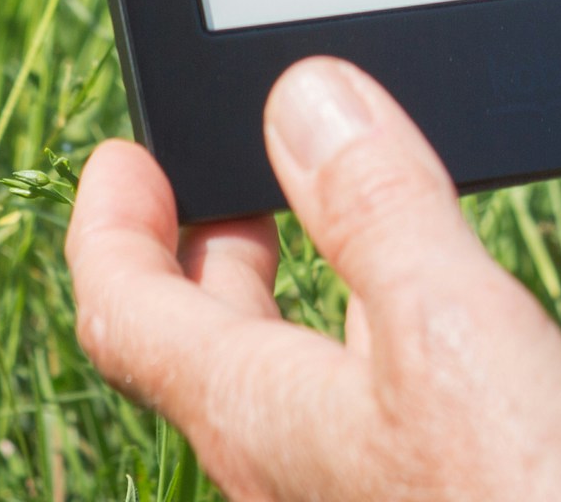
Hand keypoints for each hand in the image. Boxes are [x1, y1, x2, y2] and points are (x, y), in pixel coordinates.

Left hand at [66, 55, 560, 501]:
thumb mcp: (451, 327)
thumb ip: (376, 208)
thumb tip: (303, 98)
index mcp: (255, 414)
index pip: (126, 309)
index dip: (109, 224)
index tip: (120, 157)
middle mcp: (284, 467)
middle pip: (202, 347)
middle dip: (210, 245)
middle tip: (229, 175)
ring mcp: (350, 497)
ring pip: (287, 384)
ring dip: (295, 293)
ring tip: (338, 226)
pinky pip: (362, 415)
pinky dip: (373, 342)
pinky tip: (445, 327)